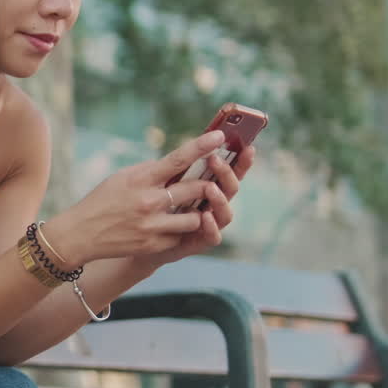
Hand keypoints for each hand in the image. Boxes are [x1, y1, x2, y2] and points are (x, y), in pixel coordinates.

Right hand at [42, 131, 228, 266]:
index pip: (177, 159)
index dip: (201, 146)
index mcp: (140, 179)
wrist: (80, 234)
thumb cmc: (102, 201)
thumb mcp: (121, 178)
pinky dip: (177, 231)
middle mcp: (148, 201)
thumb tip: (177, 165)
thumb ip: (149, 171)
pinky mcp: (154, 245)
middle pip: (196, 189)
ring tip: (183, 211)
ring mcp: (152, 225)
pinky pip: (181, 236)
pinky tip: (163, 228)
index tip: (219, 135)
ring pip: (195, 217)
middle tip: (207, 185)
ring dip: (194, 213)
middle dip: (206, 186)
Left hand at [143, 144, 256, 266]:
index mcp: (208, 186)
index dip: (240, 161)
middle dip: (226, 173)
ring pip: (225, 213)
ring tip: (210, 188)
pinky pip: (213, 236)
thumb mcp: (162, 182)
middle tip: (215, 160)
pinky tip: (204, 216)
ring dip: (220, 199)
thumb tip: (185, 146)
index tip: (248, 147)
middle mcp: (213, 205)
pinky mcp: (199, 242)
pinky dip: (212, 226)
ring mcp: (209, 224)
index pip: (229, 172)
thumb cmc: (153, 205)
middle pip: (230, 188)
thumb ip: (175, 168)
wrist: (139, 237)